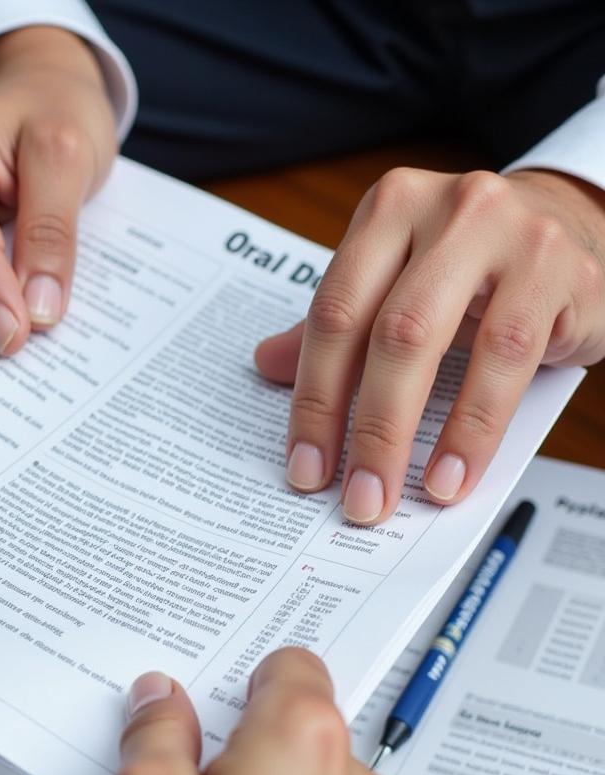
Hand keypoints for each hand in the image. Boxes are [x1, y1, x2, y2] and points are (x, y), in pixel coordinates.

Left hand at [256, 168, 604, 523]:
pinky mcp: (557, 271)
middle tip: (352, 497)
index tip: (304, 465)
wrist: (574, 223)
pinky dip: (473, 429)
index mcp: (388, 210)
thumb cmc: (472, 265)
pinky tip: (452, 475)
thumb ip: (340, 322)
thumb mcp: (400, 282)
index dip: (313, 399)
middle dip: (360, 427)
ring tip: (392, 495)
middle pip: (381, 331)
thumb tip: (267, 364)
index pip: (333, 313)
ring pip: (437, 344)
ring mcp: (507, 233)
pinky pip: (506, 360)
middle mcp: (444, 211)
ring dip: (408, 435)